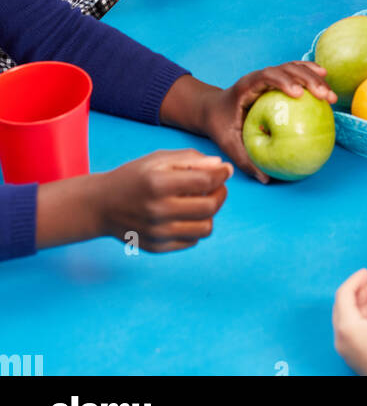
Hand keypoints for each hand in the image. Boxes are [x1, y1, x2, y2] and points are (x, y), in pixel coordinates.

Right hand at [91, 150, 231, 251]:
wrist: (101, 205)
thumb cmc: (134, 177)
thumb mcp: (158, 158)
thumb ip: (191, 159)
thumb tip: (221, 166)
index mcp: (158, 183)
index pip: (205, 181)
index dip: (222, 174)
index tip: (225, 169)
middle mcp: (158, 210)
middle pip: (210, 207)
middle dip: (220, 193)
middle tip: (217, 186)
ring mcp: (157, 232)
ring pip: (206, 228)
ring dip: (211, 213)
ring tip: (203, 201)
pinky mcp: (157, 248)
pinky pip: (192, 241)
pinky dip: (196, 227)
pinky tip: (187, 215)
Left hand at [198, 63, 337, 183]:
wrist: (214, 108)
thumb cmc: (220, 124)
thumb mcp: (227, 142)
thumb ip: (244, 159)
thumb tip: (266, 179)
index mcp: (247, 85)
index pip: (267, 76)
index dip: (283, 81)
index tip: (298, 94)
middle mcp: (260, 76)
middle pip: (287, 69)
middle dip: (307, 79)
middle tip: (324, 96)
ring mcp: (270, 76)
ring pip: (295, 68)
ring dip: (314, 78)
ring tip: (330, 95)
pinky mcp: (277, 80)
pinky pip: (297, 74)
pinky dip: (312, 76)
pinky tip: (326, 84)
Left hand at [333, 269, 366, 375]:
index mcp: (347, 328)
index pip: (343, 295)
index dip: (355, 279)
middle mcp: (342, 340)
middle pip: (343, 307)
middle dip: (358, 291)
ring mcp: (347, 351)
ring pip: (349, 318)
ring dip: (362, 304)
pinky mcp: (356, 356)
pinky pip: (354, 330)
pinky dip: (364, 317)